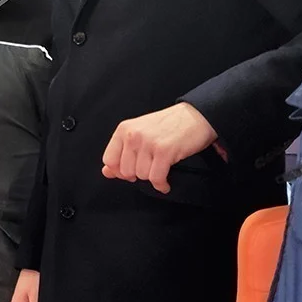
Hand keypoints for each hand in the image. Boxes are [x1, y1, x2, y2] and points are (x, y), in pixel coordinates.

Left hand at [101, 103, 217, 194]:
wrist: (195, 116)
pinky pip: (156, 178)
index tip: (131, 171)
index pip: (109, 160)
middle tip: (149, 170)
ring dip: (152, 178)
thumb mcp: (139, 133)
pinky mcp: (164, 151)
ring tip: (160, 170)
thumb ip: (121, 152)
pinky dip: (161, 185)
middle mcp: (133, 135)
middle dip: (138, 175)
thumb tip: (106, 172)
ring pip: (141, 175)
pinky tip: (165, 183)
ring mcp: (148, 142)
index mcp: (124, 129)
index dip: (119, 171)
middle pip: (125, 171)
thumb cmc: (167, 126)